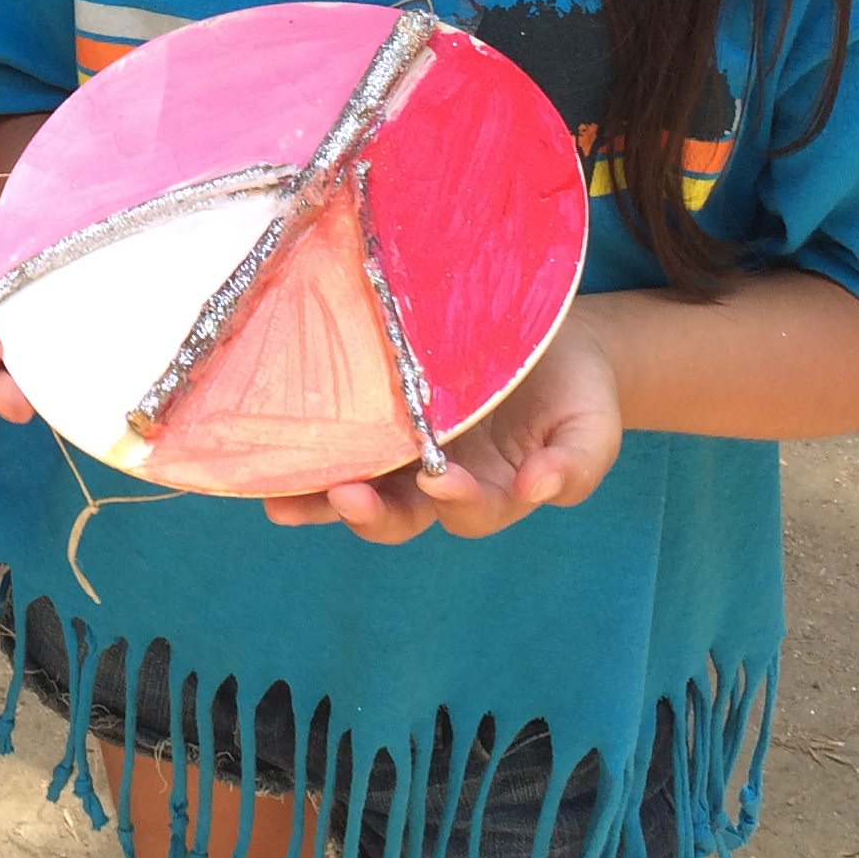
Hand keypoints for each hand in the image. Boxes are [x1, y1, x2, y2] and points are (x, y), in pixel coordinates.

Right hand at [0, 205, 36, 423]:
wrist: (51, 221)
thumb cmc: (10, 225)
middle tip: (14, 402)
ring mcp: (11, 349)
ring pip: (5, 380)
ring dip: (18, 396)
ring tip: (34, 409)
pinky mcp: (43, 355)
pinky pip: (41, 375)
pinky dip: (51, 387)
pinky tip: (68, 395)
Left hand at [263, 304, 624, 544]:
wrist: (553, 342)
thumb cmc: (576, 391)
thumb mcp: (592, 427)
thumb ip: (575, 464)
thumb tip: (541, 488)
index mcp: (491, 492)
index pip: (468, 510)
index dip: (456, 500)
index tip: (443, 476)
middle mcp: (436, 481)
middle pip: (396, 515)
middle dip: (370, 513)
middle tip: (346, 495)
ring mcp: (400, 452)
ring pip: (355, 484)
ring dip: (317, 495)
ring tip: (280, 497)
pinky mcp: (375, 413)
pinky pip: (338, 438)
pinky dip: (304, 452)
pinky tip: (267, 453)